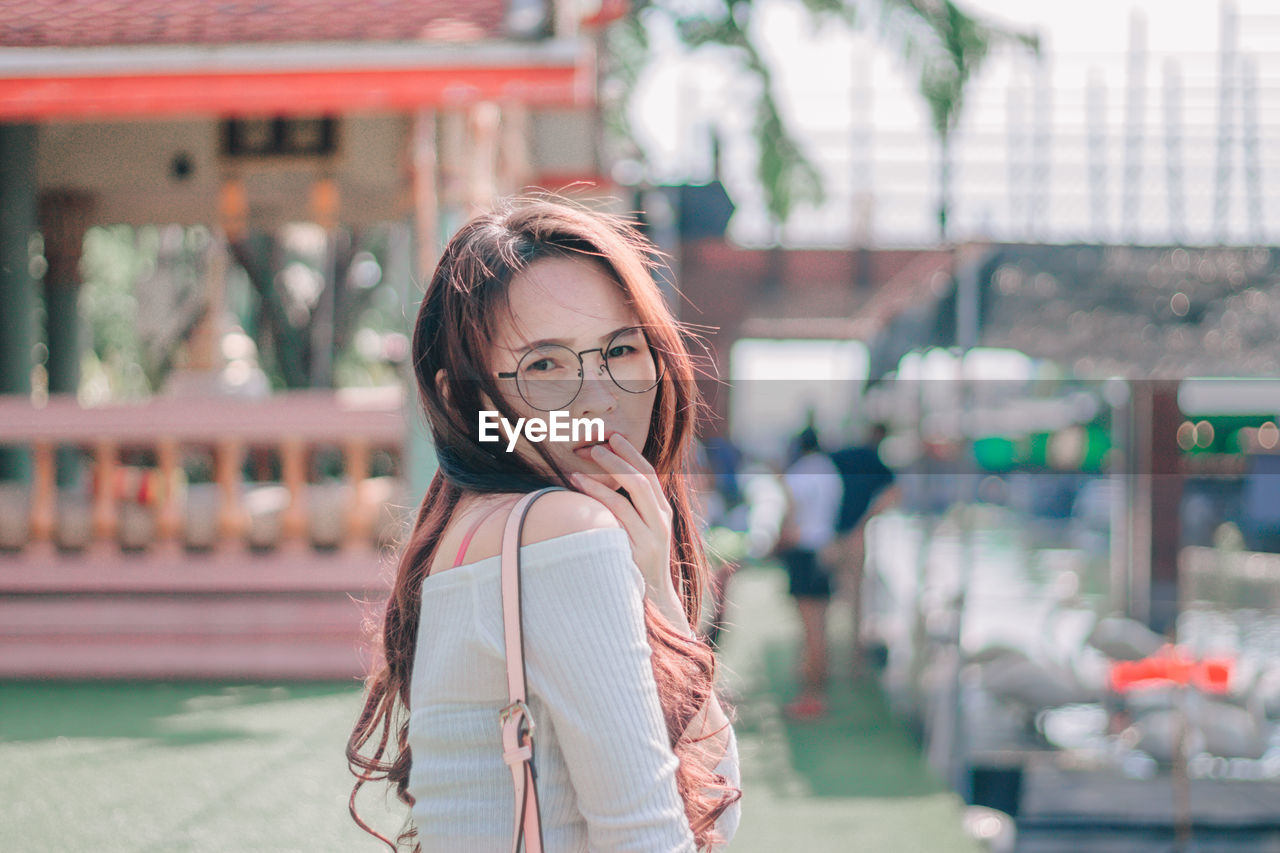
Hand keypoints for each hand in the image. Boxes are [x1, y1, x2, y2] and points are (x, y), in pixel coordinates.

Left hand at [569, 434, 688, 632]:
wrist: (653, 604)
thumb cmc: (637, 568)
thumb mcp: (638, 537)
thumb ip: (627, 514)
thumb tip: (599, 489)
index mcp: (662, 513)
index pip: (650, 474)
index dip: (632, 453)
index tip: (613, 437)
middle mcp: (662, 520)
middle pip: (644, 477)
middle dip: (620, 456)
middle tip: (595, 443)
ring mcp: (653, 534)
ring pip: (635, 491)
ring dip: (609, 470)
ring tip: (586, 457)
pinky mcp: (641, 548)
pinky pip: (620, 514)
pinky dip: (600, 495)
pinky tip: (580, 485)